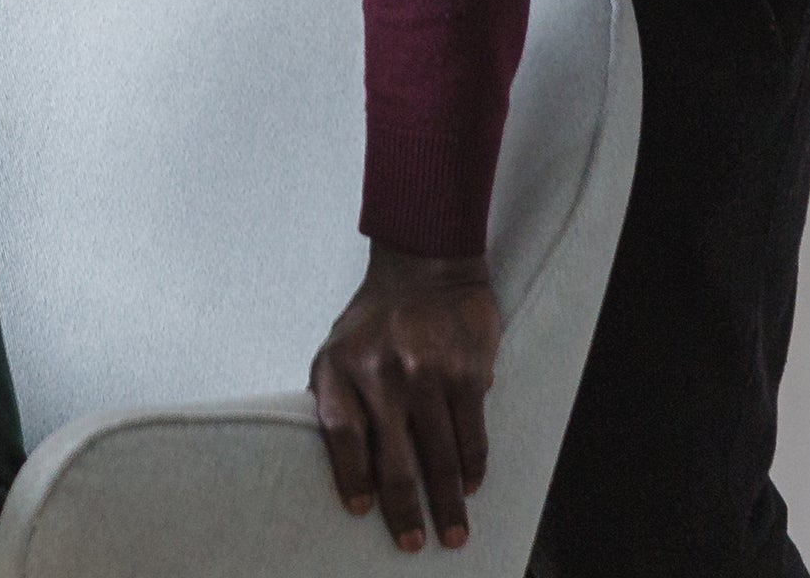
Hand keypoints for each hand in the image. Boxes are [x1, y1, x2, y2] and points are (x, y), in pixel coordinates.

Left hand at [309, 242, 500, 551]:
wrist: (426, 268)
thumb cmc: (376, 320)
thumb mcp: (337, 347)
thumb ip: (337, 397)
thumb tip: (343, 462)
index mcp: (340, 366)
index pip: (341, 434)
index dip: (351, 477)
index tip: (361, 511)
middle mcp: (380, 371)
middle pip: (392, 458)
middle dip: (403, 509)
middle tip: (412, 542)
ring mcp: (426, 372)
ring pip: (439, 456)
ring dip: (447, 501)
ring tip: (452, 531)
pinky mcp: (467, 373)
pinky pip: (471, 435)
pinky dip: (472, 468)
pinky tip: (470, 487)